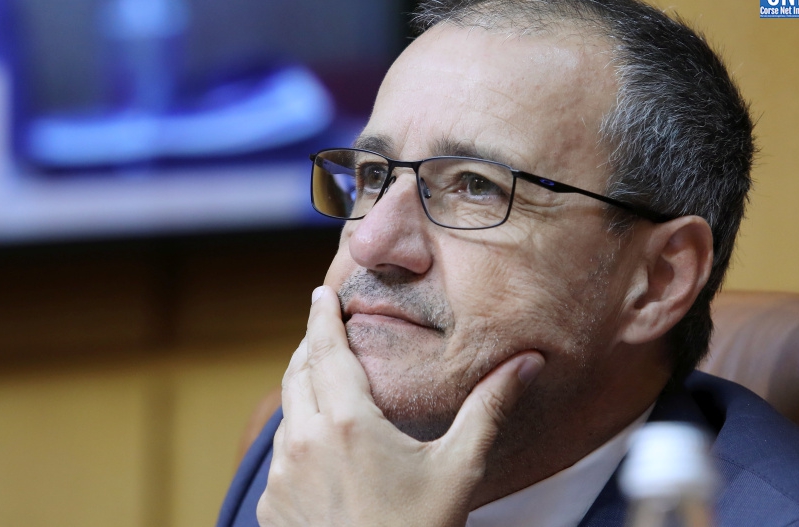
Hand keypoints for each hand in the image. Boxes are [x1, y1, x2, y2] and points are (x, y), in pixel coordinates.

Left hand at [256, 285, 544, 526]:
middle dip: (311, 347)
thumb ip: (487, 409)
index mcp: (347, 423)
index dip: (322, 316)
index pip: (326, 350)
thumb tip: (526, 362)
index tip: (321, 293)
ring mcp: (282, 476)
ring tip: (325, 386)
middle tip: (325, 330)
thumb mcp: (458, 470)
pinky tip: (320, 447)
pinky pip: (281, 455)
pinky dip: (297, 436)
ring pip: (287, 414)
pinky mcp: (272, 505)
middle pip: (298, 374)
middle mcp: (304, 441)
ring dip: (303, 392)